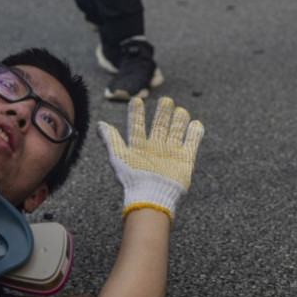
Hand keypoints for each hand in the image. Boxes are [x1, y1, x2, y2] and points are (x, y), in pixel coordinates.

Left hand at [97, 97, 204, 219]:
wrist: (151, 196)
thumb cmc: (133, 178)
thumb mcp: (119, 157)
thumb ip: (111, 140)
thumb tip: (100, 124)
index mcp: (139, 147)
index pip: (137, 126)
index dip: (136, 114)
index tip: (136, 100)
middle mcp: (155, 148)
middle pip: (160, 125)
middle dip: (163, 113)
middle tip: (166, 100)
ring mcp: (171, 153)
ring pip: (177, 131)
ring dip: (179, 120)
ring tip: (180, 110)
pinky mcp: (185, 160)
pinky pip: (192, 144)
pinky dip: (195, 134)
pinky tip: (196, 123)